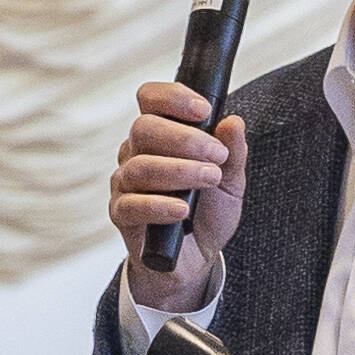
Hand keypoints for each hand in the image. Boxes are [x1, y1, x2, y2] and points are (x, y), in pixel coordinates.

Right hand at [108, 80, 248, 310]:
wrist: (196, 257)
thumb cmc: (208, 211)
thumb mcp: (231, 180)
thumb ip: (233, 151)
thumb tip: (233, 122)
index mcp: (160, 134)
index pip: (151, 99)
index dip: (173, 97)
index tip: (204, 110)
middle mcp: (136, 152)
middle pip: (143, 128)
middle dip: (185, 139)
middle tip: (217, 155)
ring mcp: (125, 182)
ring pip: (140, 166)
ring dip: (179, 170)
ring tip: (209, 179)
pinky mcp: (121, 214)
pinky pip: (131, 204)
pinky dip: (159, 205)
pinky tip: (182, 210)